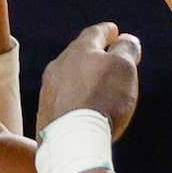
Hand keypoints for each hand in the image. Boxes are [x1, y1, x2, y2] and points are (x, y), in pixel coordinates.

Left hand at [38, 23, 142, 137]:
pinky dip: (74, 97)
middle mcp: (58, 66)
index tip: (114, 31)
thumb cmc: (103, 99)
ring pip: (67, 76)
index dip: (107, 31)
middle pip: (78, 53)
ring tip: (95, 83)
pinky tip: (81, 106)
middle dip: (94, 54)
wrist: (73, 140)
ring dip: (82, 76)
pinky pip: (62, 98)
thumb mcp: (123, 68)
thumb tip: (126, 39)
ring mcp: (48, 90)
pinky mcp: (45, 113)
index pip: (95, 33)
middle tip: (107, 56)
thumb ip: (126, 50)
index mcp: (79, 50)